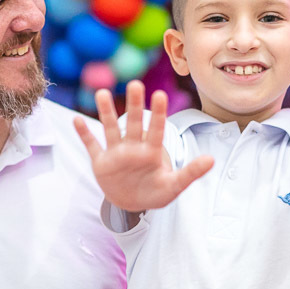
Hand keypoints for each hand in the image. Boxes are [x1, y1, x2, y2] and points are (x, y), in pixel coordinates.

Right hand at [73, 80, 213, 212]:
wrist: (133, 204)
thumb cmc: (155, 192)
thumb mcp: (174, 186)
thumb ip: (190, 173)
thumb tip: (212, 160)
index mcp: (152, 152)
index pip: (157, 130)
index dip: (159, 114)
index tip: (160, 94)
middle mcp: (133, 148)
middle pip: (134, 124)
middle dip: (135, 105)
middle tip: (136, 84)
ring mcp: (116, 153)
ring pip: (110, 129)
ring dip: (106, 112)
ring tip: (101, 93)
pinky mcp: (101, 162)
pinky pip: (92, 146)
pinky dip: (84, 134)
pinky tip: (77, 120)